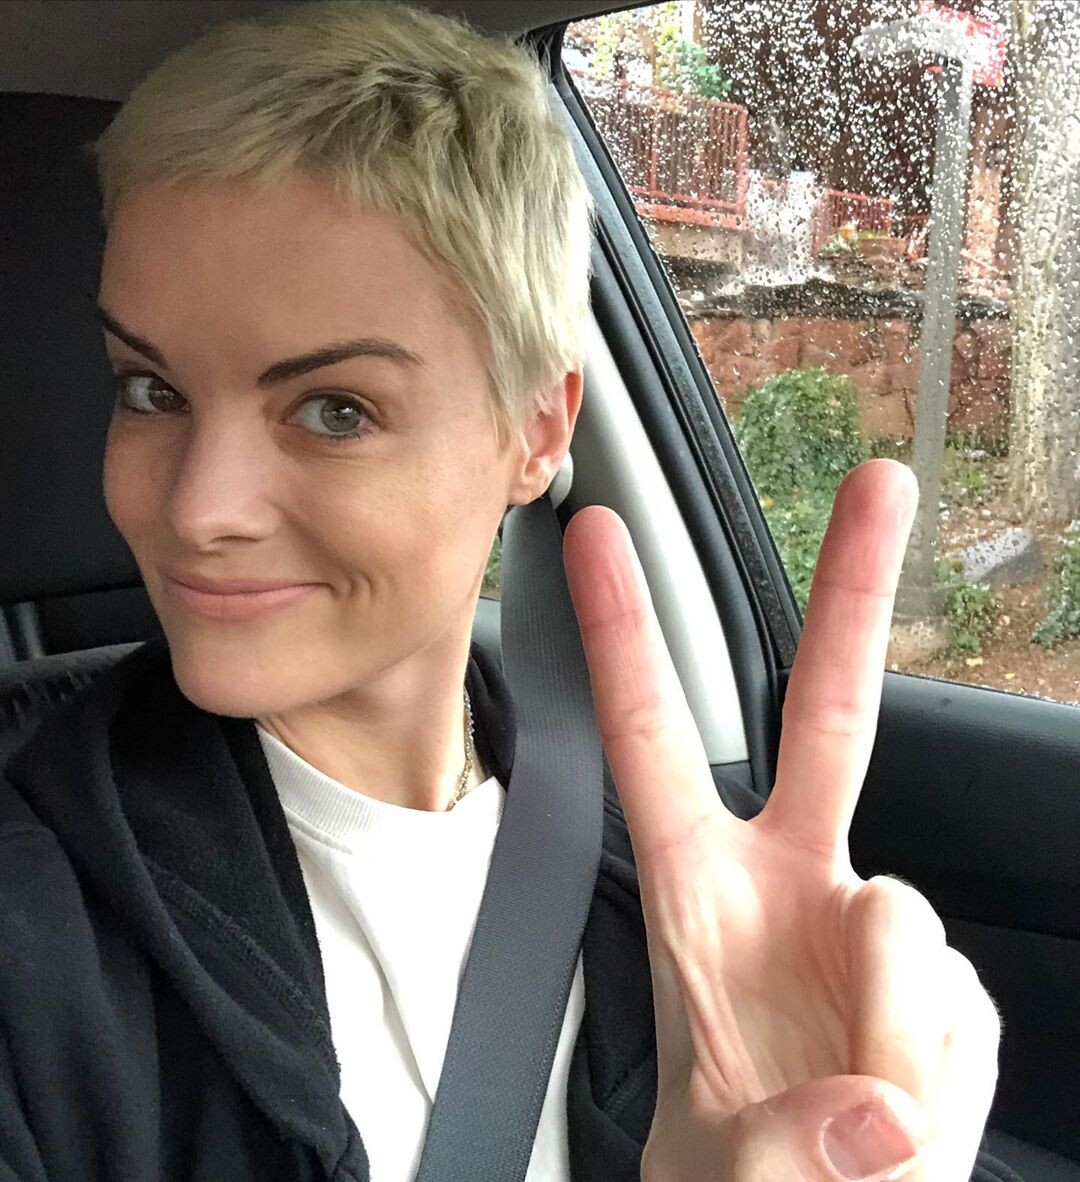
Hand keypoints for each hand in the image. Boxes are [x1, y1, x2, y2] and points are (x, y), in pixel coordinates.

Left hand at [563, 461, 1000, 1181]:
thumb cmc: (733, 1166)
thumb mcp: (718, 1165)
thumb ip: (781, 1148)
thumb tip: (880, 1118)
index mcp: (698, 888)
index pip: (650, 738)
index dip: (622, 634)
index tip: (596, 533)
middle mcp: (793, 879)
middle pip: (830, 711)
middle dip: (851, 593)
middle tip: (882, 480)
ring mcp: (872, 921)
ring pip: (909, 927)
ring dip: (891, 1040)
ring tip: (855, 1122)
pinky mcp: (946, 981)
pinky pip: (961, 1010)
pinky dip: (939, 1079)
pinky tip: (902, 1111)